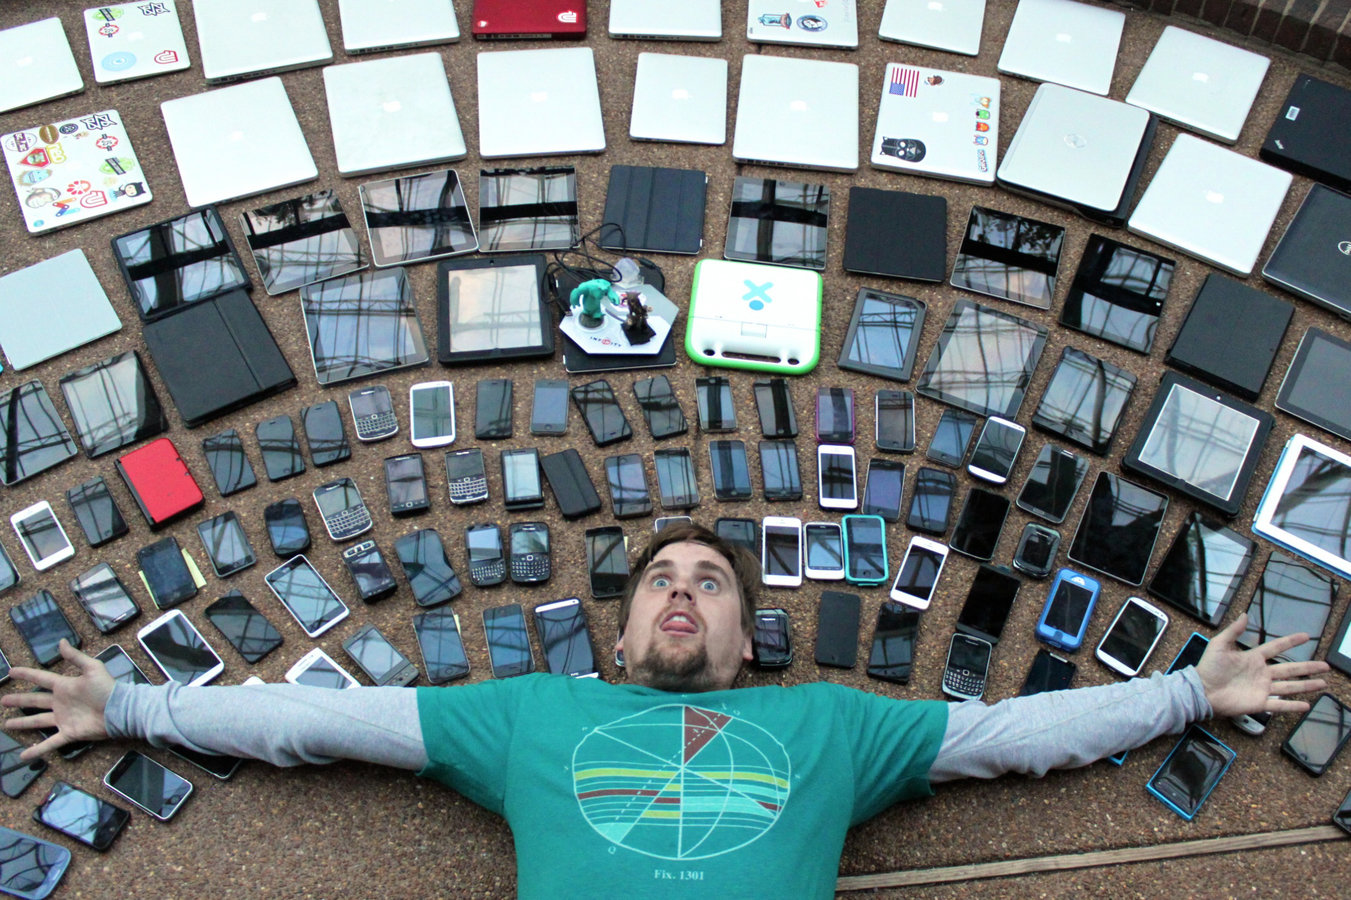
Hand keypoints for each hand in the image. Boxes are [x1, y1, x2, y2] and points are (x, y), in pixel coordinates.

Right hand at [1, 640, 114, 759]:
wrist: (119, 710)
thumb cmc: (106, 689)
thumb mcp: (92, 668)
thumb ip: (75, 657)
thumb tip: (61, 642)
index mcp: (65, 686)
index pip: (41, 679)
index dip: (27, 674)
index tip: (11, 671)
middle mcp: (60, 703)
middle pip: (35, 701)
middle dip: (19, 700)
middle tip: (3, 701)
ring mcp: (63, 719)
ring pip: (38, 721)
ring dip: (23, 723)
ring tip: (6, 724)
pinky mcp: (68, 733)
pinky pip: (49, 743)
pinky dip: (37, 750)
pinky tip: (23, 756)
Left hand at [1195, 613, 1329, 718]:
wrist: (1201, 690)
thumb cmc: (1208, 667)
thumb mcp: (1219, 644)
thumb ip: (1233, 630)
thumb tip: (1245, 614)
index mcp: (1253, 658)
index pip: (1276, 648)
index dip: (1291, 642)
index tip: (1306, 636)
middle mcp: (1261, 673)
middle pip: (1290, 669)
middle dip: (1308, 667)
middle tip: (1326, 666)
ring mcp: (1261, 688)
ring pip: (1289, 687)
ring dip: (1306, 685)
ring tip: (1323, 683)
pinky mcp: (1258, 703)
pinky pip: (1279, 705)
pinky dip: (1292, 706)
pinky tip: (1306, 706)